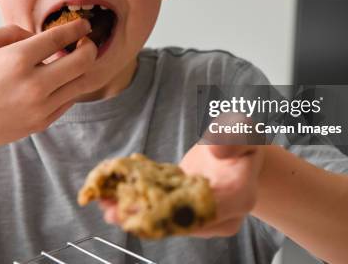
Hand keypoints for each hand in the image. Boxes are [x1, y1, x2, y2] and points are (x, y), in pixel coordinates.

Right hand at [0, 19, 96, 157]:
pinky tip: (61, 80)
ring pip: (82, 84)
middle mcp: (33, 84)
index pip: (61, 38)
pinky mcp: (41, 123)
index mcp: (17, 59)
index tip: (84, 24)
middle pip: (83, 61)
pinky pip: (69, 101)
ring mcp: (40, 107)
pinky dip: (70, 87)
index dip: (78, 28)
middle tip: (86, 42)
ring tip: (77, 60)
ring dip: (84, 69)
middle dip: (90, 47)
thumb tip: (39, 34)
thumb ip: (12, 31)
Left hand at [100, 145, 265, 237]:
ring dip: (133, 212)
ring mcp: (201, 215)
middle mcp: (220, 215)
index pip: (206, 210)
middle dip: (143, 216)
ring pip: (165, 217)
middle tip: (111, 210)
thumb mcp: (243, 129)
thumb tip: (215, 152)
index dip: (173, 211)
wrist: (237, 150)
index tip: (145, 208)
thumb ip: (232, 137)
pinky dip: (136, 202)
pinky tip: (111, 196)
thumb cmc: (242, 136)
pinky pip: (159, 208)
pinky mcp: (184, 207)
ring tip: (104, 204)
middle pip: (180, 219)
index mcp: (238, 197)